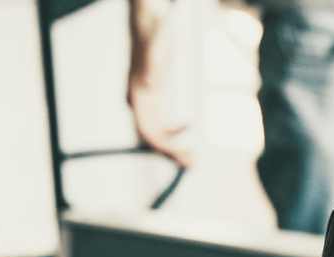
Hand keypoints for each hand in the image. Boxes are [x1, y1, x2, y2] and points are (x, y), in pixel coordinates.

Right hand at [127, 1, 192, 166]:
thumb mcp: (156, 44)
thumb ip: (151, 64)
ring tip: (192, 157)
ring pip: (155, 131)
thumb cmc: (155, 28)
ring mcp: (144, 97)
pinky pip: (159, 119)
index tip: (186, 157)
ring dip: (172, 146)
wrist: (148, 16)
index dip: (167, 148)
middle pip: (152, 136)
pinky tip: (188, 128)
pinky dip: (172, 131)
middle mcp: (138, 99)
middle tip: (194, 164)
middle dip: (172, 152)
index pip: (149, 131)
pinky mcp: (153, 93)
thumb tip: (149, 85)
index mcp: (139, 93)